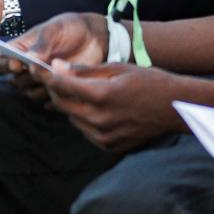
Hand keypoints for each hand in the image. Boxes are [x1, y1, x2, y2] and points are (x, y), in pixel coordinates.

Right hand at [0, 12, 108, 95]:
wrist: (94, 38)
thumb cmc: (70, 28)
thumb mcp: (55, 29)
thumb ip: (42, 44)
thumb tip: (29, 59)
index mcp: (18, 50)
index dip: (2, 67)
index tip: (17, 64)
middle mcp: (24, 68)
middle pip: (14, 82)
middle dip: (28, 77)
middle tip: (45, 68)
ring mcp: (39, 81)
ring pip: (30, 93)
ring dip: (43, 86)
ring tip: (61, 72)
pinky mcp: (54, 91)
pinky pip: (49, 100)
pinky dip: (57, 93)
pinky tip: (68, 81)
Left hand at [42, 62, 180, 151]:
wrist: (175, 108)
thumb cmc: (149, 82)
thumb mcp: (117, 68)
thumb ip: (85, 71)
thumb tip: (56, 67)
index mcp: (102, 95)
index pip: (60, 85)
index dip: (47, 75)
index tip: (38, 68)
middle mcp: (100, 119)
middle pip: (62, 104)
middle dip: (56, 89)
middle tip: (57, 77)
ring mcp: (104, 136)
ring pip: (72, 118)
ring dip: (71, 104)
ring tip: (84, 92)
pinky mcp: (108, 146)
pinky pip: (85, 131)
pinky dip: (85, 119)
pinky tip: (98, 108)